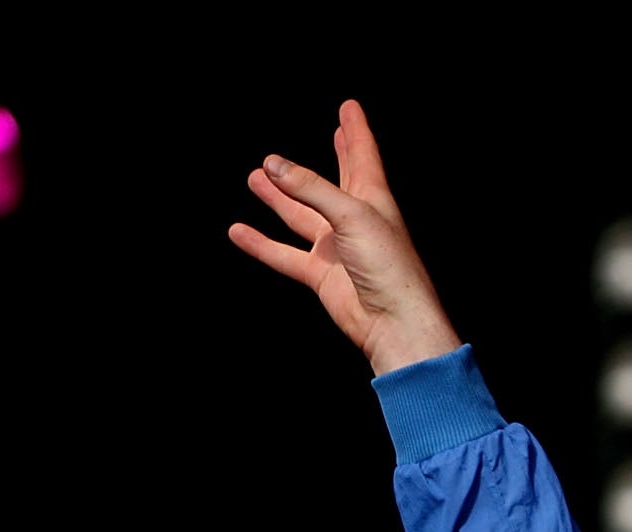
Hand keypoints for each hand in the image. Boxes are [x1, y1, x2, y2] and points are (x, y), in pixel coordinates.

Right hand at [228, 101, 460, 376]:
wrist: (394, 323)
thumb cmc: (388, 267)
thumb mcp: (351, 215)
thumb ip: (311, 188)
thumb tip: (272, 164)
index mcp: (374, 201)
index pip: (363, 157)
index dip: (355, 131)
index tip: (350, 107)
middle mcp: (355, 222)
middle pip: (337, 181)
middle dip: (335, 155)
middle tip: (331, 132)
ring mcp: (338, 248)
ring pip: (302, 216)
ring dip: (280, 196)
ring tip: (256, 175)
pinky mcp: (322, 275)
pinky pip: (284, 254)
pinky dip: (261, 243)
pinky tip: (237, 231)